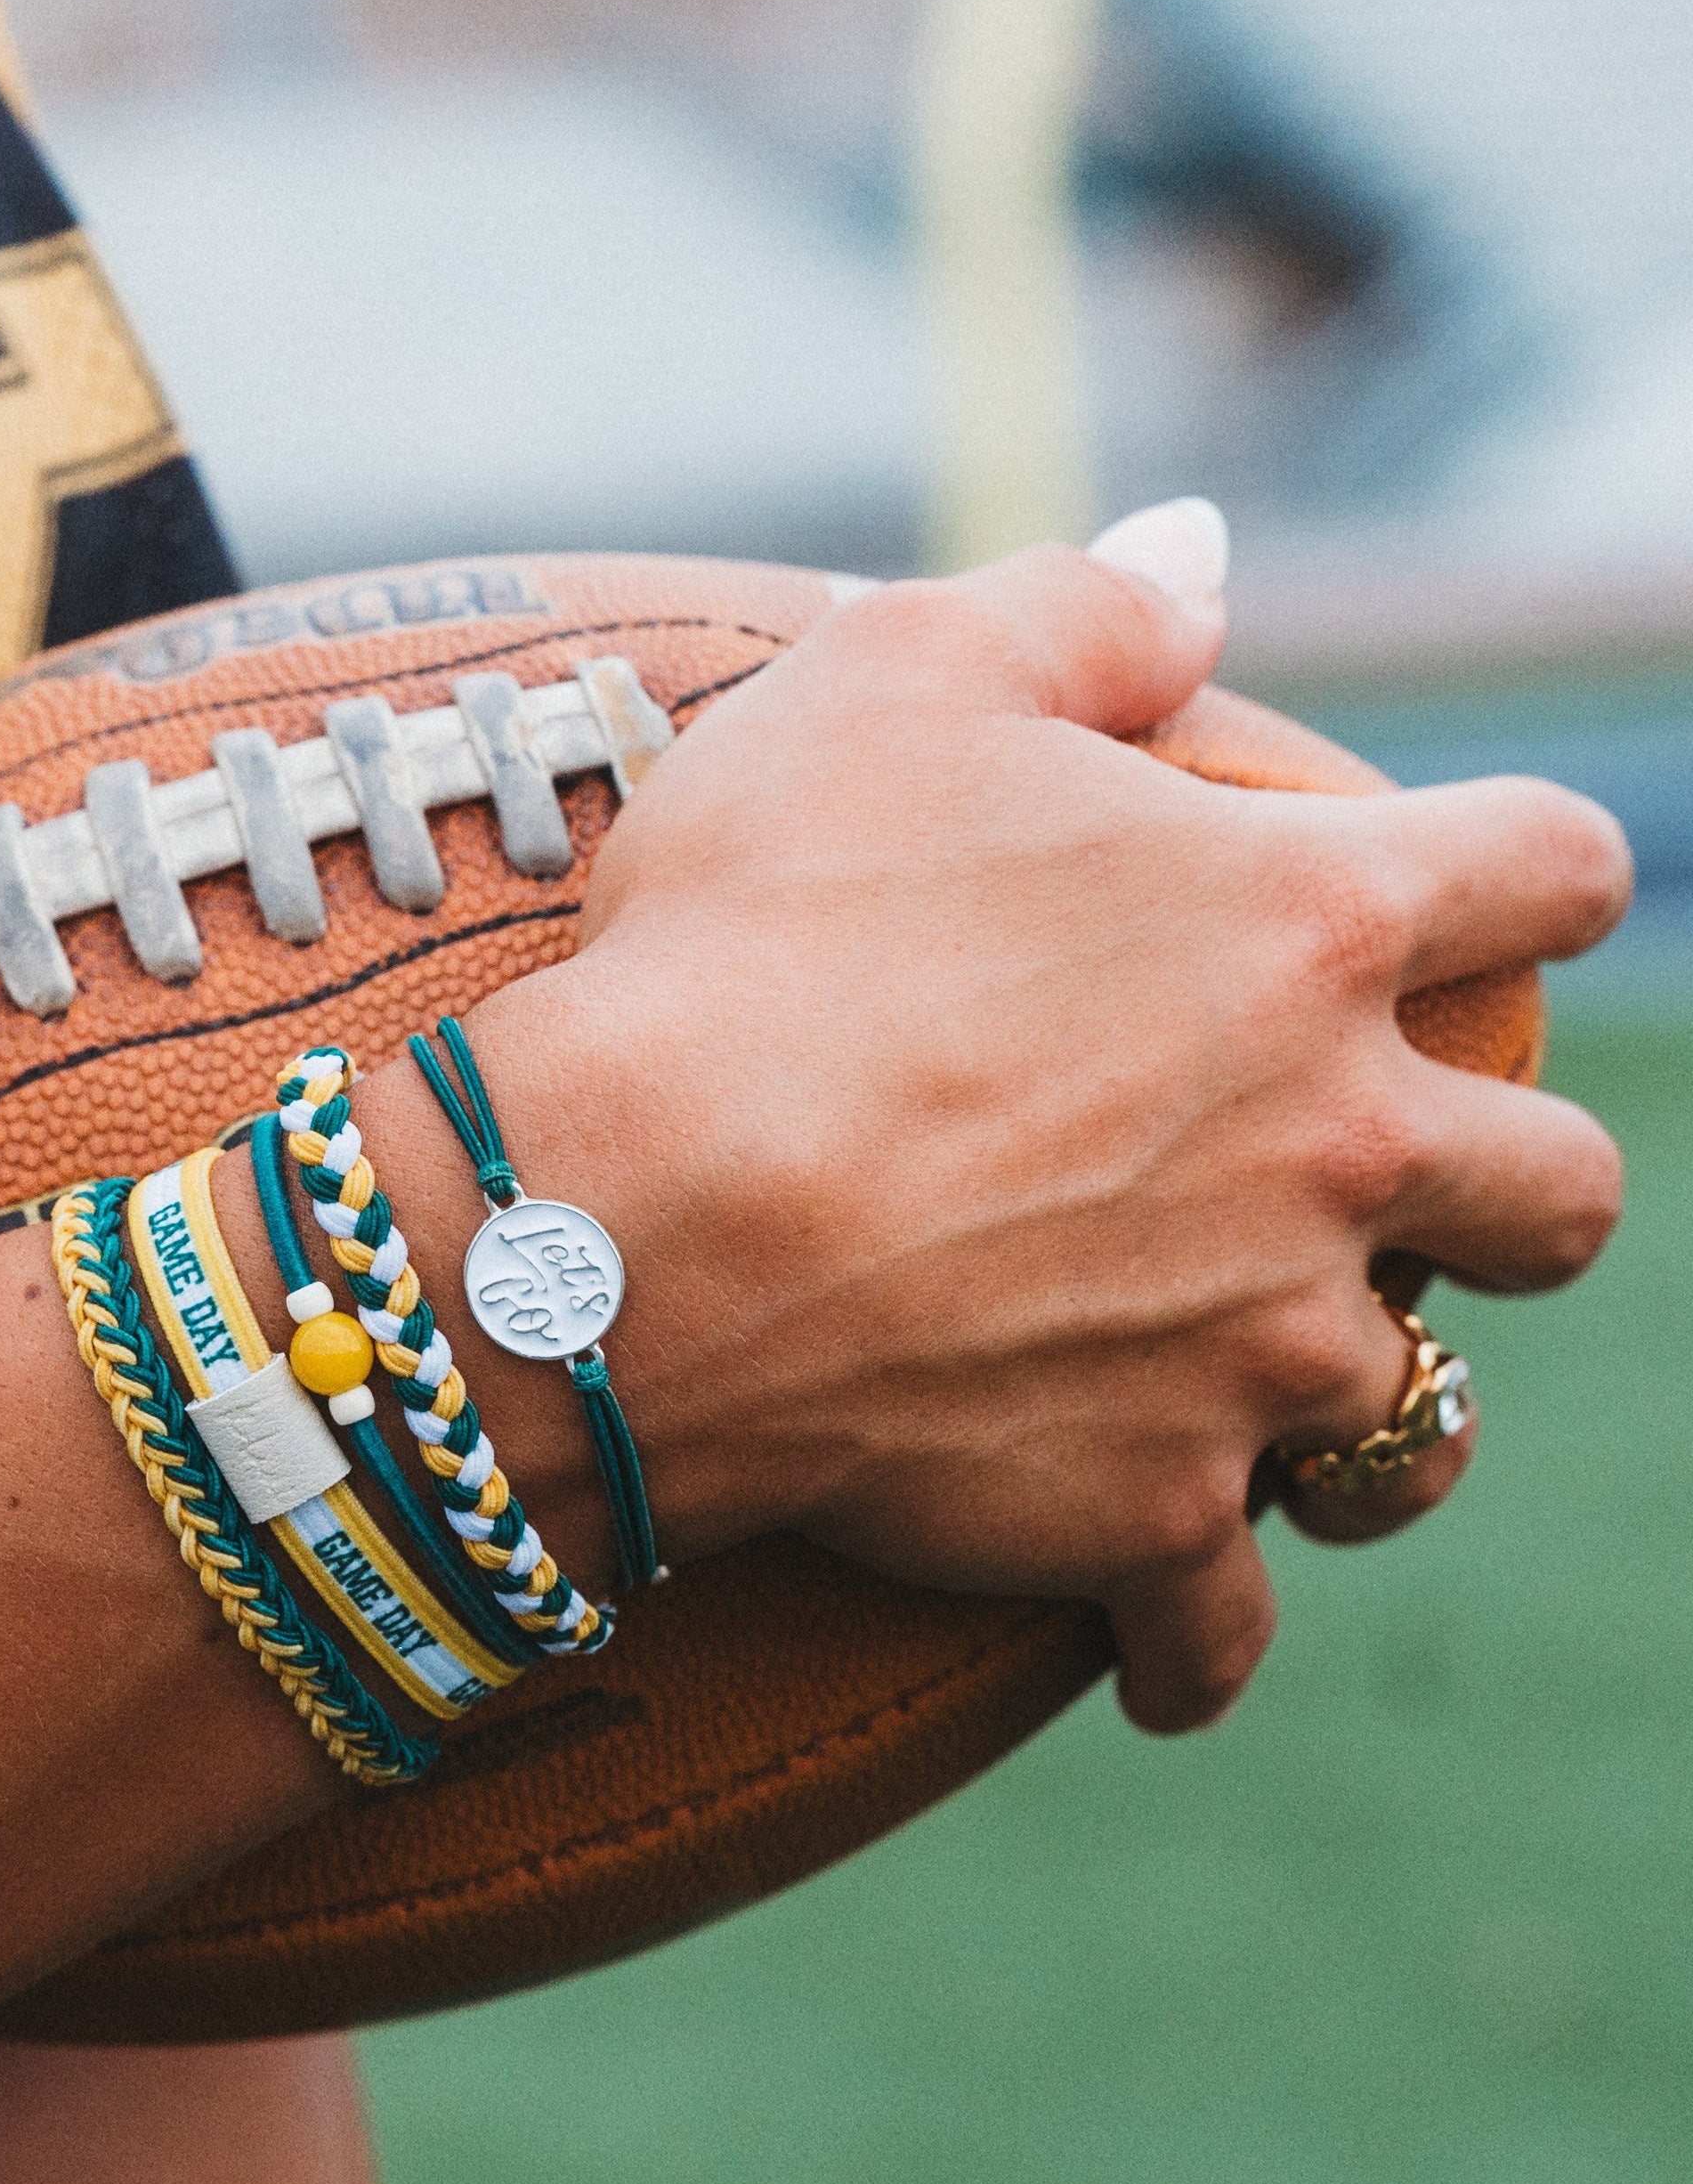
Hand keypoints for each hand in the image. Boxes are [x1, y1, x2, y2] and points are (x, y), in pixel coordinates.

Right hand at [412, 516, 1627, 1733]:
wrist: (619, 1227)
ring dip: (1358, 1400)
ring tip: (1258, 1379)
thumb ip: (1082, 607)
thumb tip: (1208, 560)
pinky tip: (1147, 1614)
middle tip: (1371, 1163)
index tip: (1465, 892)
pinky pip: (1218, 1621)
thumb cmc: (749, 934)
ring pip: (1417, 1424)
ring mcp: (1253, 1352)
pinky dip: (1186, 1623)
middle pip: (1563, 1190)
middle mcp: (1336, 1149)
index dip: (1524, 870)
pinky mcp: (1140, 1513)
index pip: (1550, 870)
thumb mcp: (890, 681)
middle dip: (1508, 1179)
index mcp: (1309, 925)